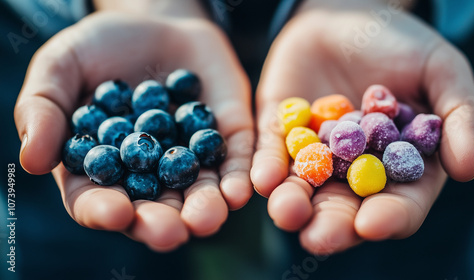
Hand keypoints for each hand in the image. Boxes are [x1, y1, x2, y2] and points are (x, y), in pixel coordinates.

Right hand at [14, 12, 253, 250]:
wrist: (155, 21)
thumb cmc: (100, 47)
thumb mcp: (61, 67)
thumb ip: (43, 109)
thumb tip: (34, 161)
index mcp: (102, 166)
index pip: (98, 199)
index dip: (104, 210)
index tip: (114, 214)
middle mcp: (148, 172)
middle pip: (154, 208)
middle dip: (162, 222)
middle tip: (171, 233)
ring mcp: (190, 156)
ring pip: (198, 192)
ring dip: (206, 208)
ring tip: (209, 217)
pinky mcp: (226, 136)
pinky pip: (235, 160)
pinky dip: (238, 175)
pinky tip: (242, 190)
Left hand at [251, 0, 473, 254]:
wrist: (347, 12)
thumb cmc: (401, 42)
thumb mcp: (441, 70)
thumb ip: (460, 117)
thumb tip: (468, 169)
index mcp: (398, 166)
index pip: (398, 203)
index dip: (389, 217)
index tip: (374, 224)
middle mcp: (353, 169)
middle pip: (344, 208)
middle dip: (332, 225)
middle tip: (318, 239)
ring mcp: (314, 153)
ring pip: (303, 189)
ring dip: (292, 204)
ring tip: (286, 213)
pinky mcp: (279, 132)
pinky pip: (271, 155)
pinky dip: (266, 168)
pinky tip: (261, 180)